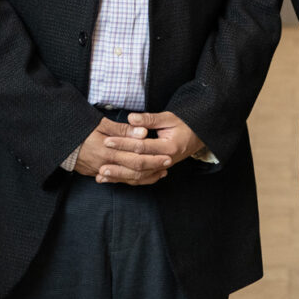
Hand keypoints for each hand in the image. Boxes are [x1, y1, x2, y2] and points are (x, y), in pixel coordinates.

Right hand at [68, 117, 169, 184]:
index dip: (153, 157)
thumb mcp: (100, 124)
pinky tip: (144, 177)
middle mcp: (106, 164)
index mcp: (108, 151)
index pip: (136, 157)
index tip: (167, 154)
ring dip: (147, 176)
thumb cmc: (80, 131)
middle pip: (135, 170)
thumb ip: (123, 130)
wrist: (59, 145)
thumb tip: (143, 133)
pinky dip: (134, 180)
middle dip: (153, 167)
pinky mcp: (98, 175)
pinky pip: (120, 181)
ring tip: (161, 172)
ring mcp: (102, 172)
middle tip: (168, 163)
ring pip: (129, 178)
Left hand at [81, 111, 205, 186]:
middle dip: (118, 165)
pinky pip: (141, 179)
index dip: (124, 144)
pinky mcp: (158, 171)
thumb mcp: (169, 117)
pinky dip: (126, 180)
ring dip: (120, 177)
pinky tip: (112, 180)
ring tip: (102, 176)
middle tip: (101, 164)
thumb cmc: (184, 125)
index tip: (108, 141)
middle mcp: (165, 161)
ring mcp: (162, 168)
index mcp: (169, 147)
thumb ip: (150, 119)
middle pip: (139, 166)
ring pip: (139, 176)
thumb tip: (131, 118)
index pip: (142, 147)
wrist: (197, 137)